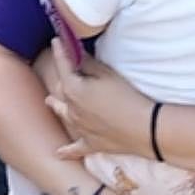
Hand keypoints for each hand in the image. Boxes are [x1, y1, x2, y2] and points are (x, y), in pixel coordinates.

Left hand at [43, 37, 153, 158]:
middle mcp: (70, 109)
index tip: (55, 40)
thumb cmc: (127, 97)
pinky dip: (67, 150)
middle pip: (62, 90)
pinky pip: (76, 148)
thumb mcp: (107, 75)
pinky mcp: (91, 143)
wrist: (145, 128)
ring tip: (49, 102)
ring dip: (56, 107)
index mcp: (72, 89)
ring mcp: (79, 128)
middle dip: (62, 78)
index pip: (63, 65)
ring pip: (63, 114)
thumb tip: (75, 53)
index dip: (60, 51)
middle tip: (63, 67)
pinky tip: (58, 154)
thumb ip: (87, 64)